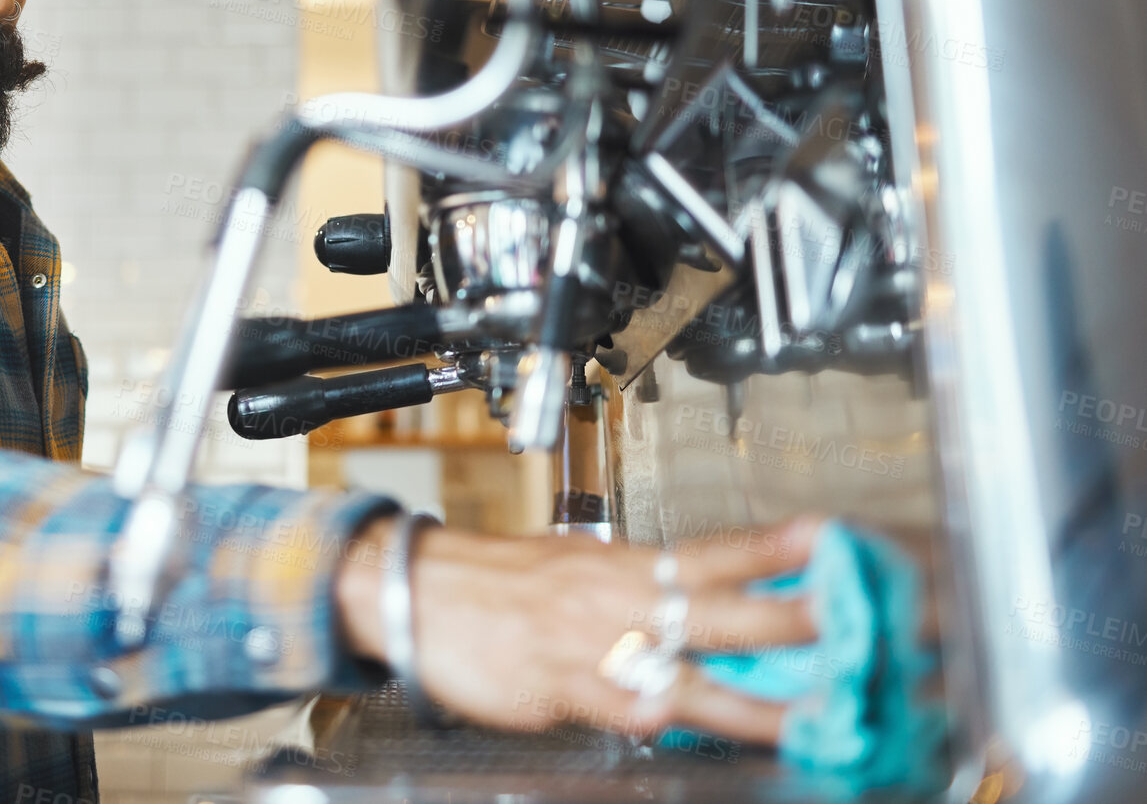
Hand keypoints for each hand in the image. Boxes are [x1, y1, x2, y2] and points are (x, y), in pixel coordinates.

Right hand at [333, 514, 824, 744]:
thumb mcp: (570, 570)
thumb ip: (631, 592)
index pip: (713, 551)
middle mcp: (616, 598)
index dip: (772, 547)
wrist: (415, 592)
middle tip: (851, 619)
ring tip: (809, 718)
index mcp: (621, 564)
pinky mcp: (560, 689)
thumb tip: (686, 605)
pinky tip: (693, 731)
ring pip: (686, 675)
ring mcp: (592, 646)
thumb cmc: (492, 585)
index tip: (830, 536)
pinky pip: (622, 710)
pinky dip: (657, 719)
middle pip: (719, 607)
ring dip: (752, 700)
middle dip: (791, 617)